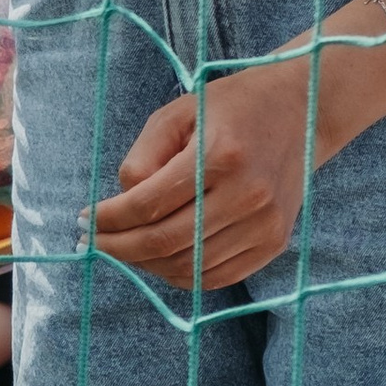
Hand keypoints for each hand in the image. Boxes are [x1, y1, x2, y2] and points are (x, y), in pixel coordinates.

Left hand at [94, 58, 314, 290]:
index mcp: (221, 157)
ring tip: (123, 248)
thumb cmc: (229, 108)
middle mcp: (248, 195)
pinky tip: (157, 259)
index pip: (149, 205)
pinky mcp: (274, 243)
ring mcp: (266, 224)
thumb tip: (121, 204)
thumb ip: (143, 157)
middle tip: (93, 242)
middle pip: (166, 242)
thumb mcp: (177, 114)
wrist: (301, 111)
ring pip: (190, 267)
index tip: (84, 219)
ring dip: (146, 264)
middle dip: (119, 247)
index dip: (109, 219)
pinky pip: (217, 277)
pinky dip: (180, 275)